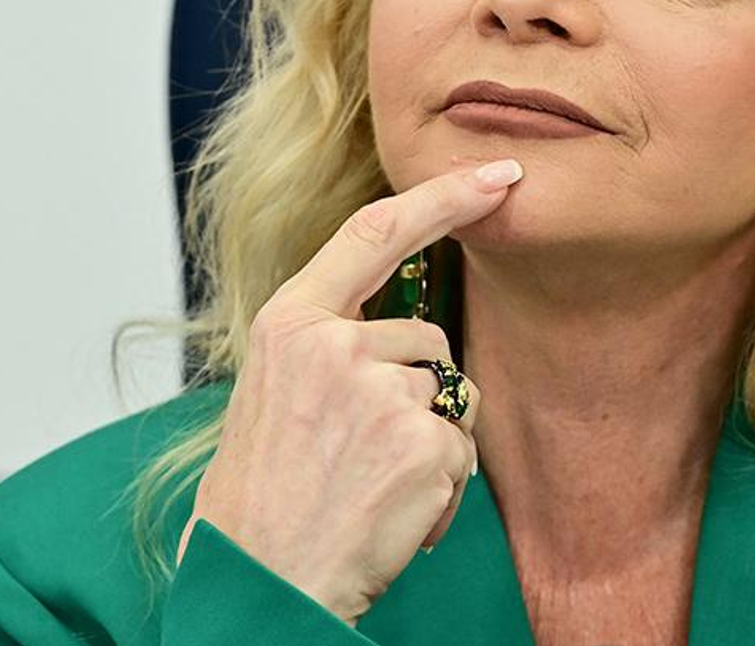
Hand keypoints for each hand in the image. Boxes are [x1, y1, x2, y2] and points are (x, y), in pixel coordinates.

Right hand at [175, 158, 524, 624]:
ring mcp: (378, 391)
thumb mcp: (276, 392)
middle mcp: (333, 345)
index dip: (443, 197)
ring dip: (426, 441)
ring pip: (445, 392)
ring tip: (365, 485)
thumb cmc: (265, 495)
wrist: (259, 581)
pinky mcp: (419, 440)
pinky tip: (391, 513)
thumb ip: (330, 345)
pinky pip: (458, 446)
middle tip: (356, 454)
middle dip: (413, 391)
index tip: (495, 174)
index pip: (374, 232)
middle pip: (424, 336)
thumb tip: (409, 332)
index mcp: (289, 322)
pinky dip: (438, 486)